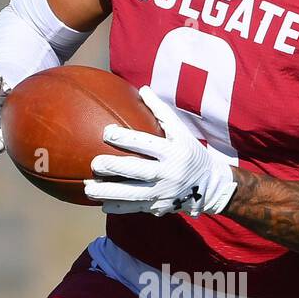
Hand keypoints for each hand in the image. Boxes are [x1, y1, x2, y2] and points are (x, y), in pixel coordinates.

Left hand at [84, 85, 236, 216]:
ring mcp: (164, 193)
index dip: (126, 138)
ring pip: (132, 194)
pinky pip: (136, 208)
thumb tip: (142, 89)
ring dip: (108, 193)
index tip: (106, 133)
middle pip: (137, 170)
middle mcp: (169, 173)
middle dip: (113, 167)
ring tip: (88, 189)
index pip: (147, 143)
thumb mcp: (182, 132)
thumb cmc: (190, 153)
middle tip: (94, 164)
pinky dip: (119, 207)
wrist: (210, 186)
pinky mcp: (161, 208)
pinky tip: (102, 205)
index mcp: (174, 152)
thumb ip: (162, 112)